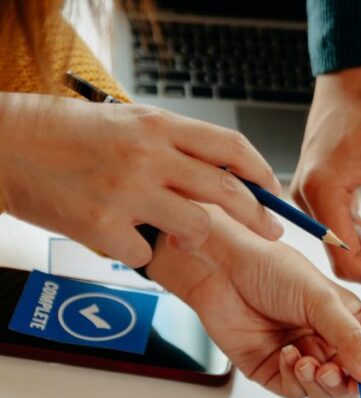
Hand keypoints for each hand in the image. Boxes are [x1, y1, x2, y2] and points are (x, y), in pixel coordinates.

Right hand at [0, 93, 284, 265]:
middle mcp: (148, 156)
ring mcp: (127, 192)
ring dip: (194, 237)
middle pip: (228, 190)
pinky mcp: (104, 227)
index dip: (262, 172)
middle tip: (273, 233)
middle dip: (259, 216)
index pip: (230, 146)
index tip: (275, 192)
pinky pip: (147, 253)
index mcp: (156, 126)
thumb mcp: (125, 124)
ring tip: (171, 231)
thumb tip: (221, 169)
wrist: (0, 147)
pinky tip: (118, 235)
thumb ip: (171, 145)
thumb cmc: (61, 135)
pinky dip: (139, 251)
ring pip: (197, 227)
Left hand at [148, 207, 360, 397]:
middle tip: (334, 373)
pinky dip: (295, 378)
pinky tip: (287, 354)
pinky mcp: (274, 370)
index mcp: (348, 322)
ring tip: (310, 365)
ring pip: (325, 393)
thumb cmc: (271, 268)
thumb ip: (351, 339)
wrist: (222, 268)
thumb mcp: (322, 300)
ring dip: (321, 384)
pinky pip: (295, 391)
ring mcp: (302, 358)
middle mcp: (328, 342)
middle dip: (346, 384)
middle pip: (351, 382)